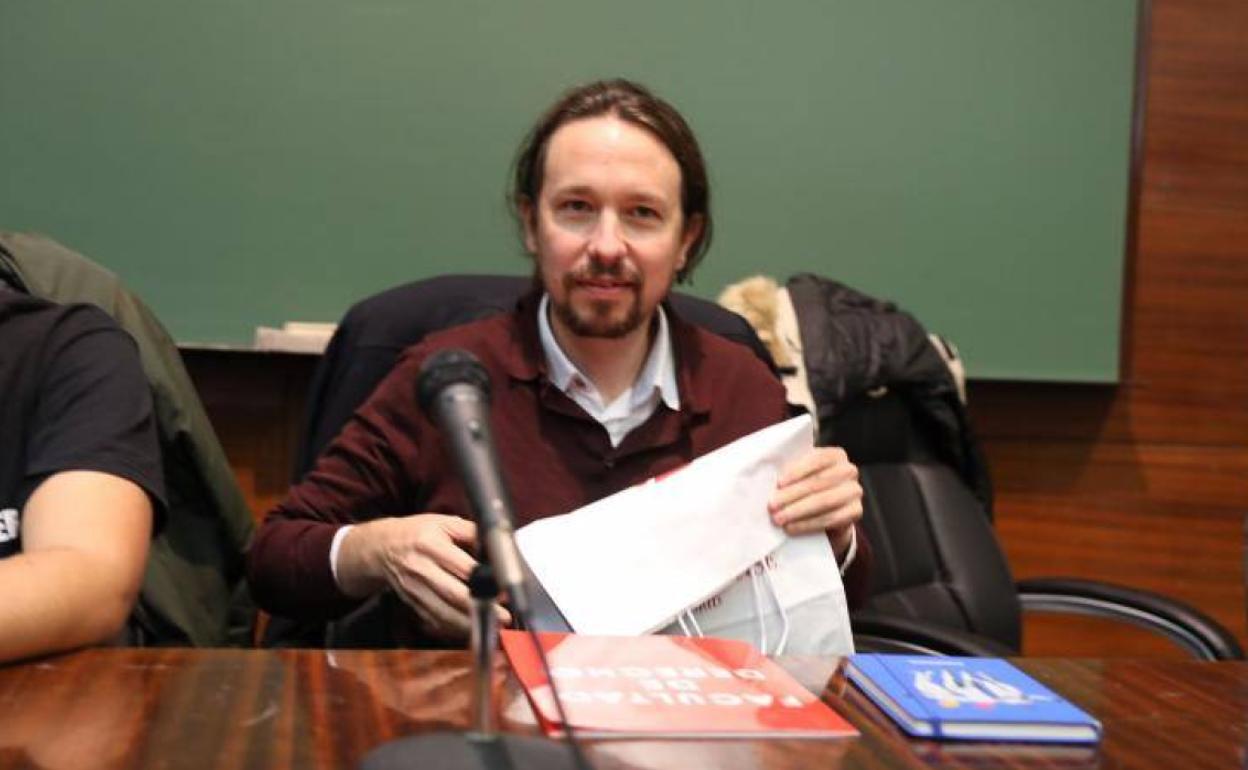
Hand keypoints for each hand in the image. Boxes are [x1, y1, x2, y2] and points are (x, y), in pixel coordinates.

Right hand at [338, 513, 511, 641]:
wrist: (381, 547)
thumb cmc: (419, 533)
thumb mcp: (444, 523)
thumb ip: (472, 533)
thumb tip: (500, 548)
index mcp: (430, 544)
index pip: (463, 566)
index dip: (486, 581)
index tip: (505, 591)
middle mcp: (420, 568)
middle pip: (454, 594)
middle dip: (482, 609)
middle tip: (505, 617)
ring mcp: (414, 589)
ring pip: (444, 613)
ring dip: (471, 624)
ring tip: (494, 628)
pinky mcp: (412, 603)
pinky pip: (435, 621)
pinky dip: (455, 629)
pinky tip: (473, 630)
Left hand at [768, 447, 862, 558]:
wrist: (825, 511)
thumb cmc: (805, 485)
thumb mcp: (800, 474)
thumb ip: (790, 472)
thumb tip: (768, 479)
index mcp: (835, 455)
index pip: (816, 459)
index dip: (797, 471)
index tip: (779, 483)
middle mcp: (849, 470)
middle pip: (818, 482)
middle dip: (792, 495)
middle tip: (772, 506)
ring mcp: (855, 491)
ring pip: (824, 501)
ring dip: (798, 511)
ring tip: (778, 519)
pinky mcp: (856, 511)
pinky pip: (831, 519)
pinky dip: (808, 524)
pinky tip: (791, 528)